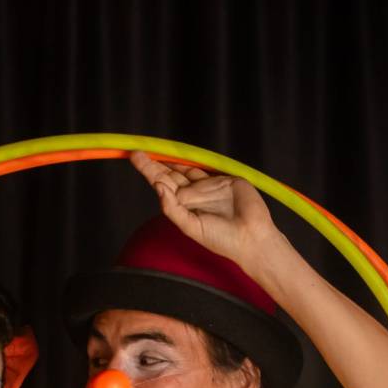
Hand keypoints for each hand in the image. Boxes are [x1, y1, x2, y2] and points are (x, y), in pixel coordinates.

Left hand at [129, 151, 280, 277]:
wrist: (251, 237)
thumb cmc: (221, 239)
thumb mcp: (191, 227)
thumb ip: (173, 209)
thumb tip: (158, 187)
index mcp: (183, 207)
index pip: (162, 185)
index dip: (149, 171)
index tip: (135, 157)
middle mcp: (193, 195)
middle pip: (171, 173)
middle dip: (155, 162)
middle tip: (137, 150)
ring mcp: (209, 186)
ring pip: (187, 167)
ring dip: (172, 158)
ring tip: (155, 148)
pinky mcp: (225, 179)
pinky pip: (207, 168)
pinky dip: (194, 162)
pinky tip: (179, 157)